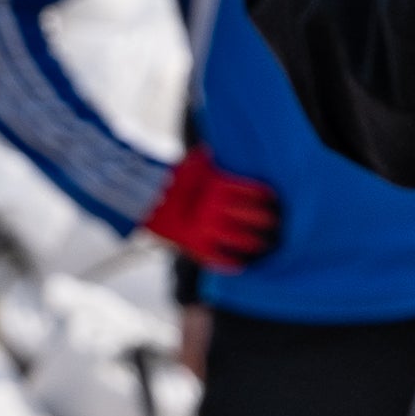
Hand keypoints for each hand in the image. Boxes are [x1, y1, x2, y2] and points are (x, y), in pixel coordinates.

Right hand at [140, 152, 280, 271]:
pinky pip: (218, 258)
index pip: (254, 192)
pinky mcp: (194, 245)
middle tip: (274, 223)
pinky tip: (240, 265)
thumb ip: (208, 160)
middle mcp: (217, 208)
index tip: (272, 199)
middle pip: (255, 217)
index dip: (265, 196)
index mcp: (219, 186)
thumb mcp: (191, 164)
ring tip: (263, 245)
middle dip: (268, 220)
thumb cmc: (168, 178)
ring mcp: (206, 228)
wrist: (139, 197)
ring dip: (255, 243)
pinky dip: (230, 263)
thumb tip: (213, 150)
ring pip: (242, 240)